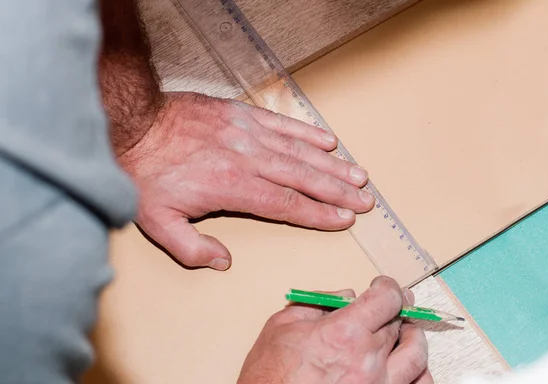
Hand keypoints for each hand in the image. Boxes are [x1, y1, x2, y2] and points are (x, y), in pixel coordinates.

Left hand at [118, 92, 374, 268]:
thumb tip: (223, 262)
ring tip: (358, 174)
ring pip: (300, 151)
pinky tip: (328, 140)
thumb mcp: (157, 222)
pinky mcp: (242, 113)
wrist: (132, 123)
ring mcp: (248, 132)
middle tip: (364, 199)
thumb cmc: (145, 173)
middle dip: (338, 191)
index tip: (344, 220)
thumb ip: (192, 248)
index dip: (319, 214)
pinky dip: (307, 132)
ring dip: (332, 164)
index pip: (286, 204)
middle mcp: (249, 158)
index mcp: (233, 187)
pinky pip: (283, 123)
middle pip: (303, 178)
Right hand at [238, 276, 432, 383]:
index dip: (387, 287)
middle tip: (391, 306)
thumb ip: (317, 304)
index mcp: (344, 334)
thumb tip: (344, 296)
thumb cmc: (270, 377)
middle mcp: (368, 361)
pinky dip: (419, 373)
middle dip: (395, 310)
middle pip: (399, 323)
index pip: (386, 299)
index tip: (382, 287)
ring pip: (416, 355)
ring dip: (412, 338)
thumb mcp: (282, 326)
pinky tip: (410, 367)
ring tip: (405, 333)